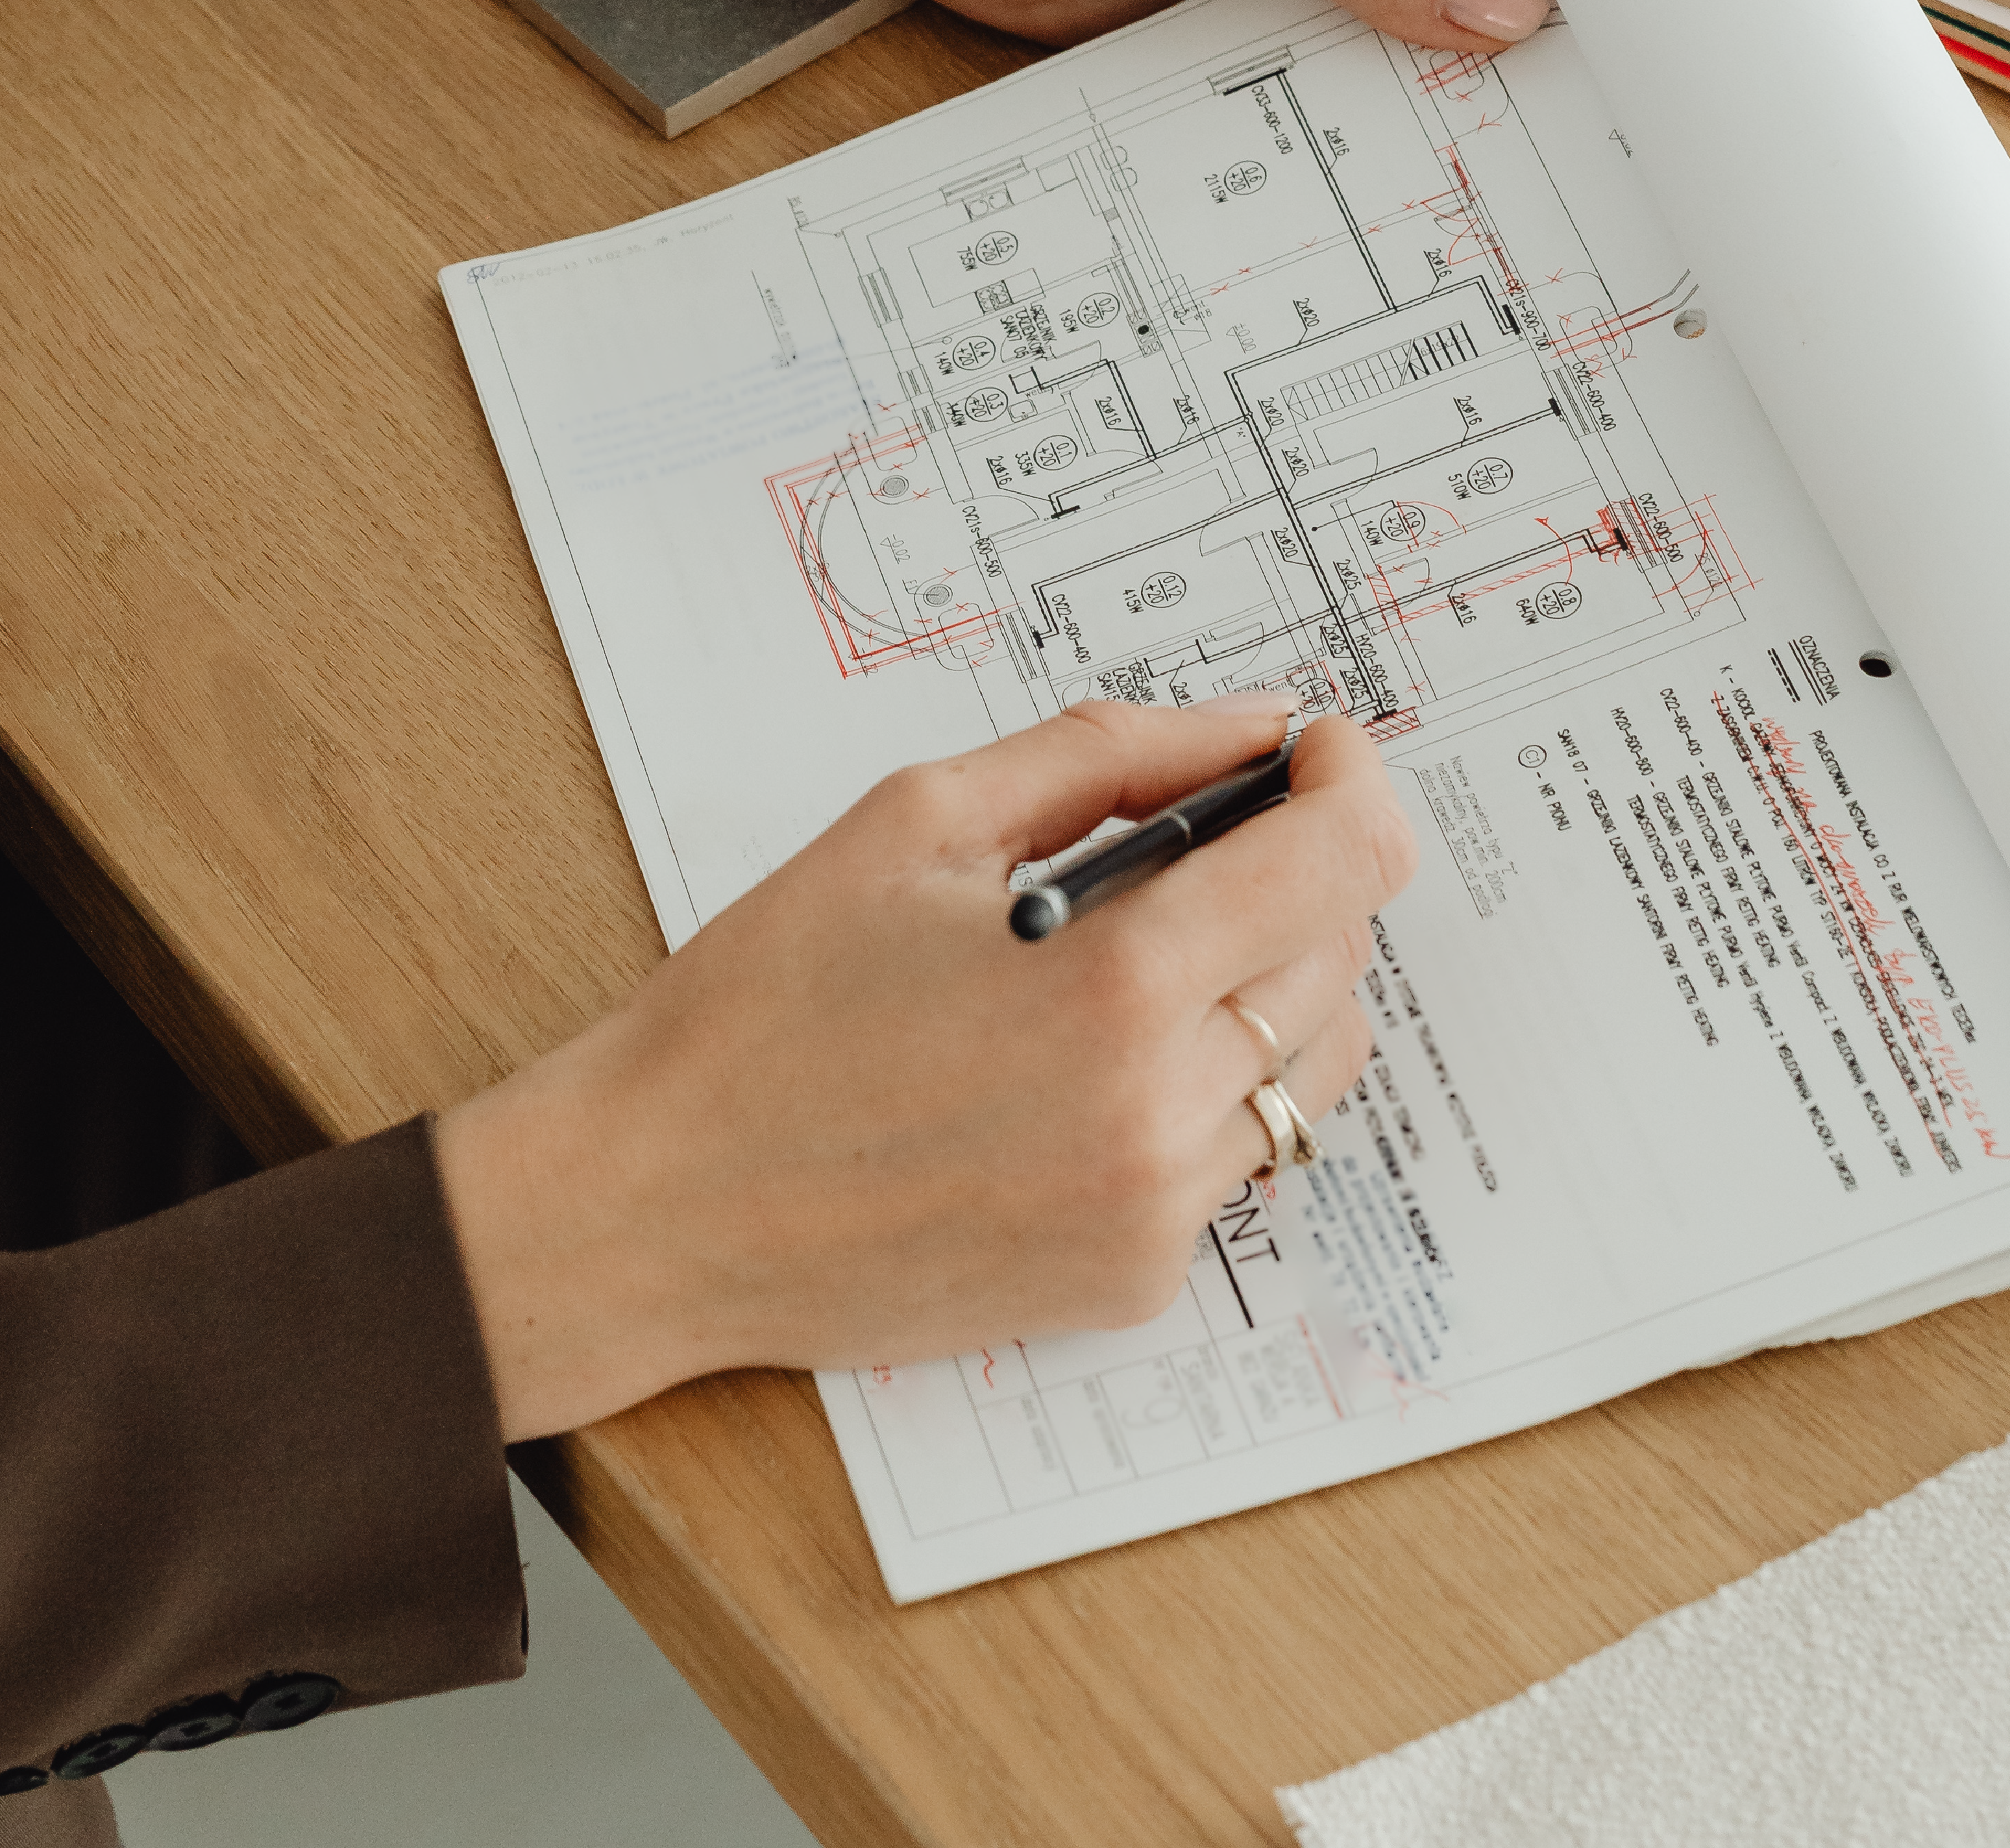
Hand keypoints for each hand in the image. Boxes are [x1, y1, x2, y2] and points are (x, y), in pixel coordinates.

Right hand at [435, 694, 1415, 1441]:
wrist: (660, 1206)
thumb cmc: (768, 1004)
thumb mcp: (920, 820)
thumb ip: (1110, 753)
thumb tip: (1251, 727)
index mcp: (1114, 985)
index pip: (1347, 863)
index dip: (1350, 781)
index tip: (1312, 751)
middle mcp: (1160, 1115)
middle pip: (1341, 956)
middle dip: (1296, 874)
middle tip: (1194, 840)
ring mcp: (1156, 1215)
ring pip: (1313, 1065)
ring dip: (1264, 983)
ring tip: (1137, 955)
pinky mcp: (1134, 1281)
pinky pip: (1238, 1154)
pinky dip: (1204, 1086)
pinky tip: (1088, 1062)